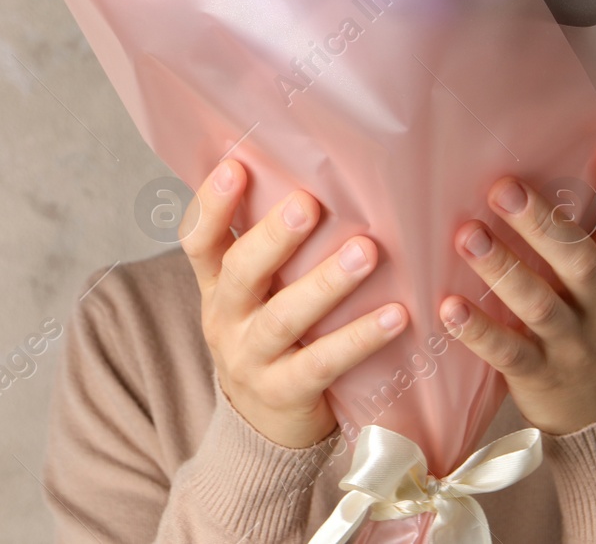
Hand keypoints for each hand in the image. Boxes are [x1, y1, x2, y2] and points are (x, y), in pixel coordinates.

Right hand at [180, 158, 408, 448]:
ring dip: (326, 282)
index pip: (199, 240)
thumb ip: (269, 248)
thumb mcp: (253, 295)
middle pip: (240, 273)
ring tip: (366, 251)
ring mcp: (251, 359)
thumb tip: (315, 174)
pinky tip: (396, 315)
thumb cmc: (270, 337)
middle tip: (307, 203)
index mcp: (215, 286)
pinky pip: (324, 363)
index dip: (212, 205)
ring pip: (284, 317)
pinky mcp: (285, 393)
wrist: (262, 428)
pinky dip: (360, 337)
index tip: (234, 166)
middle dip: (272, 237)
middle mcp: (225, 319)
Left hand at [439, 139, 595, 435]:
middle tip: (502, 188)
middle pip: (580, 261)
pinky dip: (478, 330)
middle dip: (542, 224)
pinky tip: (448, 307)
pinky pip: (508, 352)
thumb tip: (543, 150)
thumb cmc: (591, 320)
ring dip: (502, 269)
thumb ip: (582, 229)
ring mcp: (572, 342)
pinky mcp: (539, 374)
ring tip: (466, 236)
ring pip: (540, 304)